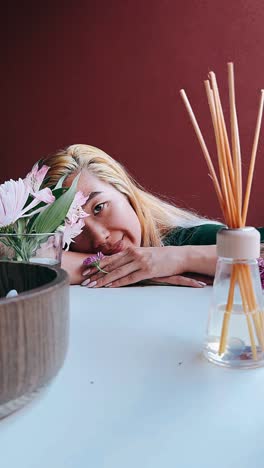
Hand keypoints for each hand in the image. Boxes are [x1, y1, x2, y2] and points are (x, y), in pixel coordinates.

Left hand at [81, 246, 205, 287]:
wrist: (179, 256)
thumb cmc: (162, 257)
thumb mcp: (145, 254)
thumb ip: (132, 259)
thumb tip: (120, 265)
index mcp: (132, 250)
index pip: (110, 258)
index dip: (96, 264)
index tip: (85, 270)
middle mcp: (134, 254)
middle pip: (110, 265)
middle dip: (95, 273)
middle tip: (83, 279)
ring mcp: (140, 262)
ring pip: (117, 272)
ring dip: (103, 280)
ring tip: (92, 285)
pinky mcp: (147, 271)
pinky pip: (129, 278)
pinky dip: (118, 282)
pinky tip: (109, 286)